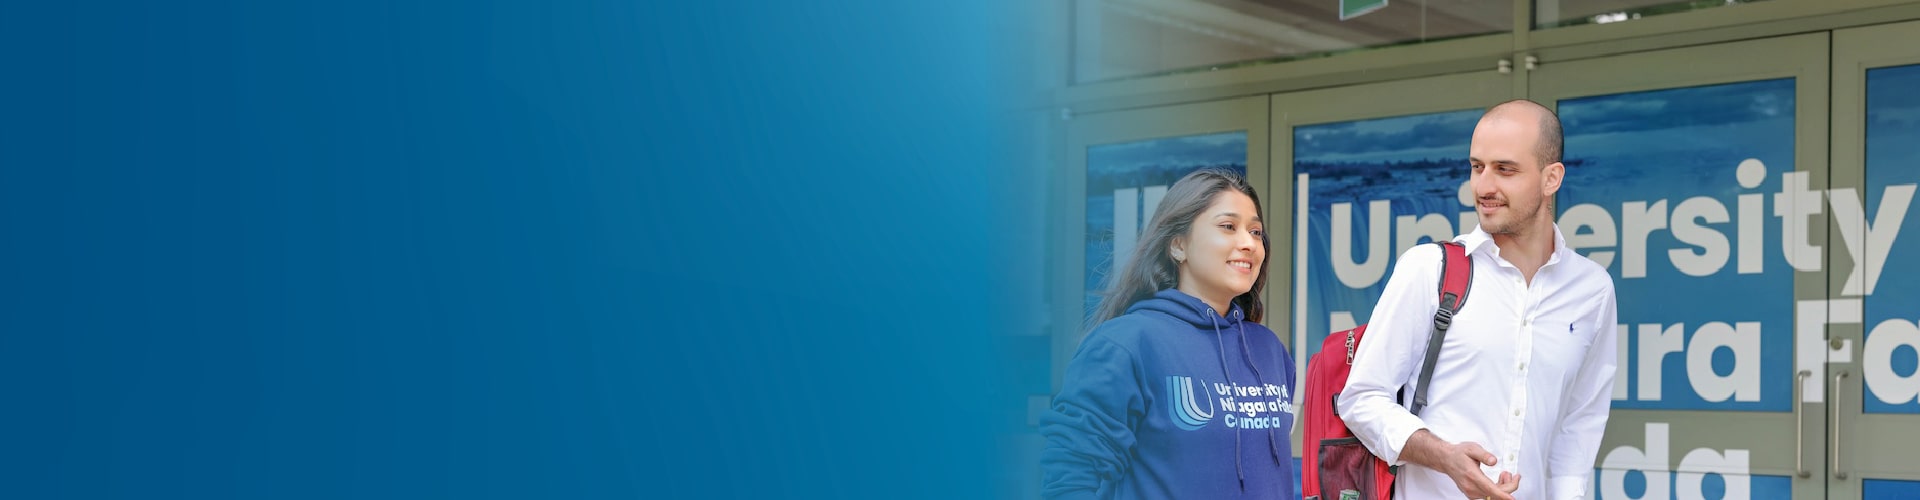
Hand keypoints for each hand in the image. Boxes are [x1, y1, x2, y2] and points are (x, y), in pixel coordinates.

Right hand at [1400, 429, 1521, 499]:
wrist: (1446, 459)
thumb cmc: (1459, 454)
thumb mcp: (1472, 448)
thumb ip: (1484, 454)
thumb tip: (1494, 461)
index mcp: (1472, 476)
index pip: (1491, 490)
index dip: (1503, 495)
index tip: (1511, 498)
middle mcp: (1471, 487)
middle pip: (1495, 495)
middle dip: (1508, 486)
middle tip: (1512, 475)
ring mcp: (1471, 492)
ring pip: (1493, 497)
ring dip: (1502, 488)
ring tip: (1504, 475)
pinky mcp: (1471, 494)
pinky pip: (1488, 497)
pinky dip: (1496, 491)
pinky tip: (1498, 481)